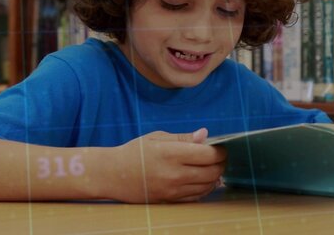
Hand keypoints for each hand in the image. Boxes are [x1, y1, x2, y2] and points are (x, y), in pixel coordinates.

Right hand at [108, 128, 225, 202]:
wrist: (112, 175)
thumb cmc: (135, 152)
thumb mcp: (158, 138)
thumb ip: (184, 137)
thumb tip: (205, 134)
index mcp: (171, 154)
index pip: (208, 154)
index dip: (220, 150)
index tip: (220, 147)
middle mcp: (174, 174)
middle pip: (212, 171)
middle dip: (221, 163)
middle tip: (220, 157)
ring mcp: (172, 190)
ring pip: (207, 186)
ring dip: (215, 176)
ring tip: (213, 167)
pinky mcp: (170, 200)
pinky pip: (197, 196)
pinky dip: (205, 188)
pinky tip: (204, 180)